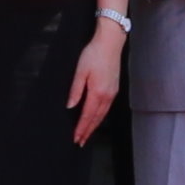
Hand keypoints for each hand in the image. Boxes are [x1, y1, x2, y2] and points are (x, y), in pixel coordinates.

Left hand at [65, 22, 126, 143]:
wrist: (110, 43)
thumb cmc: (94, 54)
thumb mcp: (80, 71)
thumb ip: (75, 90)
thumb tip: (70, 106)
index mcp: (97, 92)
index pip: (87, 116)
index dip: (81, 128)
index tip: (76, 138)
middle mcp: (107, 96)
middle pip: (96, 119)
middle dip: (88, 131)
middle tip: (80, 141)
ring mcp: (112, 93)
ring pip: (103, 115)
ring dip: (94, 126)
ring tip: (87, 134)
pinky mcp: (114, 89)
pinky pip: (107, 108)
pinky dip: (100, 117)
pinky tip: (96, 118)